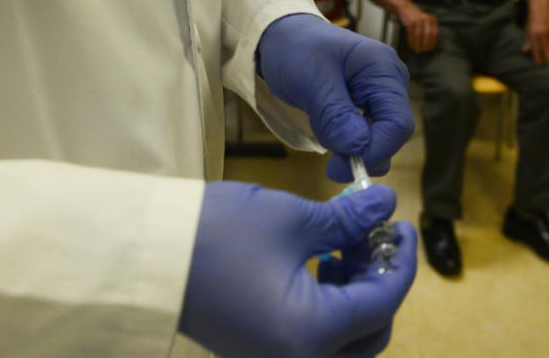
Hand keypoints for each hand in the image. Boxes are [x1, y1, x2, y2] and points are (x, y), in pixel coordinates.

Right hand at [179, 181, 417, 357]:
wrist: (147, 253)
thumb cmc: (217, 234)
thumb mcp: (292, 218)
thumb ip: (347, 219)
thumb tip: (386, 205)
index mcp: (311, 334)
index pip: (382, 303)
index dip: (401, 260)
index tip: (401, 224)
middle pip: (371, 333)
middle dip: (379, 281)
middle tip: (373, 235)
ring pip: (345, 344)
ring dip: (356, 297)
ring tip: (342, 247)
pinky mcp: (259, 353)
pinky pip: (315, 342)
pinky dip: (329, 309)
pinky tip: (318, 266)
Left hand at [256, 14, 412, 180]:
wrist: (283, 36)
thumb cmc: (296, 50)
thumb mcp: (310, 81)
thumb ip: (334, 115)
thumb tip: (358, 148)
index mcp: (383, 69)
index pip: (397, 124)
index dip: (375, 152)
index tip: (338, 169)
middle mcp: (390, 82)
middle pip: (389, 134)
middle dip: (358, 150)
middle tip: (324, 152)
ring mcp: (380, 94)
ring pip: (375, 137)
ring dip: (346, 144)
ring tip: (317, 120)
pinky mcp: (367, 105)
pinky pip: (362, 132)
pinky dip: (342, 137)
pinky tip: (323, 122)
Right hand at [397, 2, 438, 53]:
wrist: (406, 8)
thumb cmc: (417, 18)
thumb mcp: (426, 21)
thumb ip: (429, 30)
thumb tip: (431, 45)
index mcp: (432, 20)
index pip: (435, 33)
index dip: (433, 43)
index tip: (430, 49)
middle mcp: (426, 19)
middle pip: (428, 35)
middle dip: (426, 45)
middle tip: (424, 52)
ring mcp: (418, 20)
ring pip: (419, 35)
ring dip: (418, 45)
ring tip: (417, 51)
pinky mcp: (410, 21)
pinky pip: (411, 34)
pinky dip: (411, 41)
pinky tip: (411, 46)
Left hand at [523, 0, 548, 65]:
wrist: (540, 6)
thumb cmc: (532, 20)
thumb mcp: (527, 29)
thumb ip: (527, 41)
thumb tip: (525, 51)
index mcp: (534, 33)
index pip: (536, 47)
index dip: (538, 56)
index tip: (540, 64)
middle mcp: (542, 32)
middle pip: (546, 48)